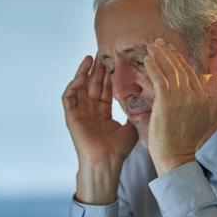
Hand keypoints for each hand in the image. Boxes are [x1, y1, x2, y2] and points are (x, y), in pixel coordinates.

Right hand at [62, 55, 137, 204]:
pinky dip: (73, 85)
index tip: (116, 62)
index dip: (109, 76)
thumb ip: (135, 113)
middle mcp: (90, 111)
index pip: (105, 90)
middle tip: (104, 53)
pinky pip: (68, 97)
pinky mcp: (70, 117)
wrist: (106, 163)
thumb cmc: (117, 150)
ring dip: (83, 72)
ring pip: (79, 87)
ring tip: (90, 58)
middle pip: (92, 85)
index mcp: (102, 114)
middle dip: (98, 70)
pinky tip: (80, 75)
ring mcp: (80, 113)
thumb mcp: (131, 127)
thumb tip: (148, 100)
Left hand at [143, 38, 216, 174]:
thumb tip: (215, 77)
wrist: (177, 156)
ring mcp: (181, 96)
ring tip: (150, 46)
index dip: (179, 58)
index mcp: (203, 95)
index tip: (170, 48)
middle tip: (157, 41)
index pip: (190, 71)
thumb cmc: (186, 139)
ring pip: (169, 69)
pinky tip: (147, 59)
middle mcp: (195, 93)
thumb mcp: (206, 116)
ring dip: (159, 55)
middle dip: (168, 52)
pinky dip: (153, 66)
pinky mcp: (167, 100)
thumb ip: (212, 95)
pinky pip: (159, 77)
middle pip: (180, 67)